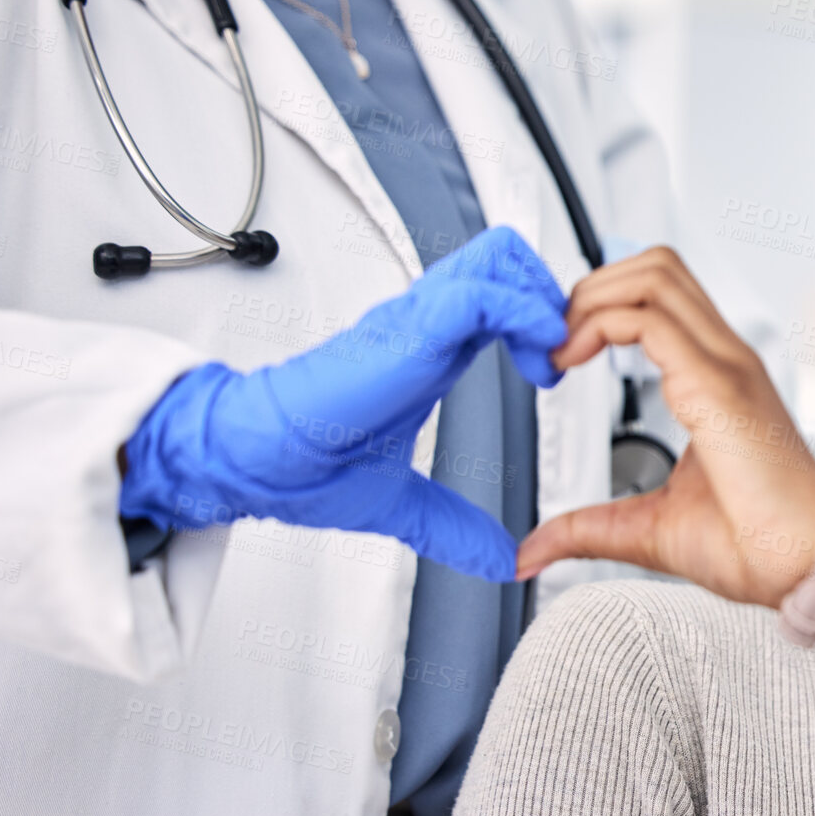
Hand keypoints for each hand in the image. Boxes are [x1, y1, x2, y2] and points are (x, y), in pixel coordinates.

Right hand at [118, 226, 566, 581]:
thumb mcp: (404, 504)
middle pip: (505, 256)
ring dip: (542, 301)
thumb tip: (498, 560)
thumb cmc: (306, 466)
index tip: (554, 373)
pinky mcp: (406, 334)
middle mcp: (425, 323)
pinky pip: (479, 296)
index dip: (541, 317)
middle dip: (551, 294)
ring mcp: (415, 322)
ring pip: (497, 259)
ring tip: (550, 358)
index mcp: (428, 347)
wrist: (254, 463)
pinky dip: (523, 315)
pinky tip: (537, 360)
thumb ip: (455, 527)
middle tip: (560, 355)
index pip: (499, 291)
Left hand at [515, 247, 814, 606]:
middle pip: (655, 266)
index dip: (599, 306)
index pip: (659, 297)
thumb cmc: (755, 547)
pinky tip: (571, 361)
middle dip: (589, 289)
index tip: (558, 352)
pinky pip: (650, 320)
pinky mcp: (717, 387)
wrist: (806, 570)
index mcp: (716, 379)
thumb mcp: (648, 529)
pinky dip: (597, 324)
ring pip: (653, 274)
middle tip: (551, 342)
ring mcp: (726, 366)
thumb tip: (531, 552)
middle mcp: (725, 359)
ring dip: (591, 298)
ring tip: (559, 348)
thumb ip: (588, 529)